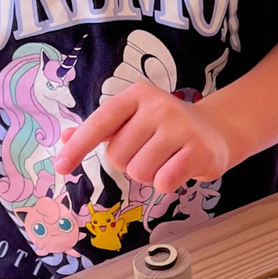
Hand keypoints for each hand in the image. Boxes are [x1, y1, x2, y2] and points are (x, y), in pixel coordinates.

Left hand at [56, 83, 232, 193]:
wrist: (216, 132)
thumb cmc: (167, 129)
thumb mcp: (134, 121)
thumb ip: (102, 130)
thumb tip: (66, 138)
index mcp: (137, 96)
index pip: (100, 123)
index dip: (78, 147)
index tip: (61, 167)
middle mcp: (159, 106)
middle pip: (118, 156)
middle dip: (130, 163)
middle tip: (152, 152)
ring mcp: (181, 127)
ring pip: (139, 172)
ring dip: (149, 175)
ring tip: (166, 160)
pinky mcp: (198, 151)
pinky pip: (163, 182)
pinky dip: (166, 183)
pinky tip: (179, 169)